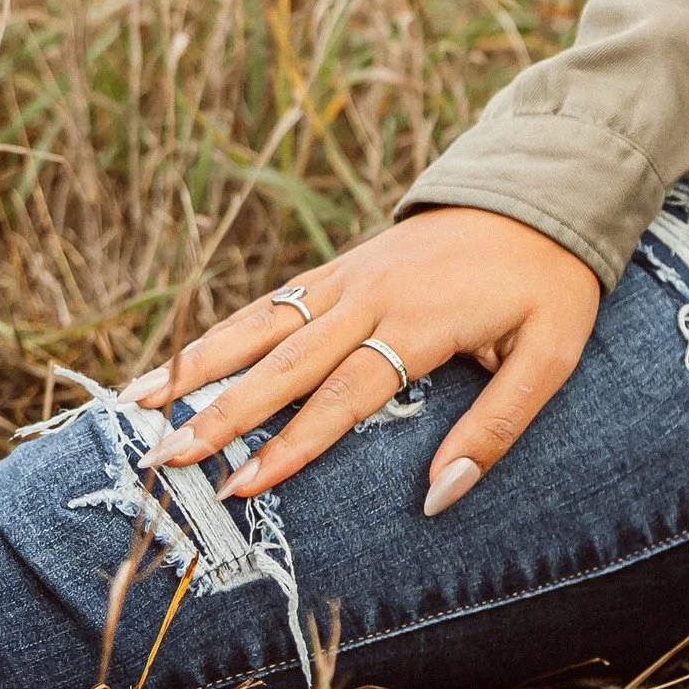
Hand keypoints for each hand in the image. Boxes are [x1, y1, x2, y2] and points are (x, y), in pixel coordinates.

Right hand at [130, 208, 602, 515]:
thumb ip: (497, 427)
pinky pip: (273, 301)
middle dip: (220, 413)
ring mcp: (351, 275)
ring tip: (136, 405)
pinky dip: (223, 330)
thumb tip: (438, 497)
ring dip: (199, 364)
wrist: (543, 191)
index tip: (242, 486)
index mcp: (421, 320)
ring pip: (261, 324)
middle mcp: (372, 295)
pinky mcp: (343, 266)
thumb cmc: (552, 283)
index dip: (292, 444)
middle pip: (285, 362)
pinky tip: (181, 359)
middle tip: (161, 458)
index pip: (344, 393)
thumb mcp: (551, 354)